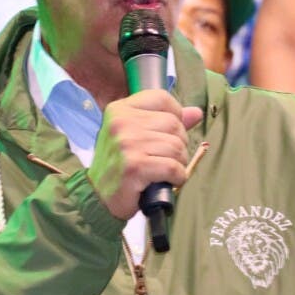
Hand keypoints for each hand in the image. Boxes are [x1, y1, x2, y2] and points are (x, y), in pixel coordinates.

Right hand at [87, 90, 203, 219]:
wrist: (98, 196)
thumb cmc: (120, 164)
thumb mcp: (137, 135)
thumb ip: (166, 121)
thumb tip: (196, 112)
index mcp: (120, 110)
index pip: (161, 98)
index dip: (175, 115)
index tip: (168, 133)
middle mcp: (122, 123)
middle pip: (173, 124)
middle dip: (178, 144)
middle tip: (164, 158)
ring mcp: (127, 144)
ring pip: (176, 147)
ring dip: (178, 163)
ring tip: (164, 171)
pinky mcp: (135, 167)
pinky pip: (173, 167)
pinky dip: (177, 177)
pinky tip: (166, 181)